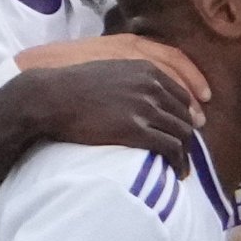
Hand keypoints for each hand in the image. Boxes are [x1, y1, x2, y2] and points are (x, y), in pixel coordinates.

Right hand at [10, 39, 207, 155]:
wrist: (49, 97)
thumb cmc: (72, 85)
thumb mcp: (110, 69)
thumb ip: (134, 79)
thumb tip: (148, 96)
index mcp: (147, 70)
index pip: (183, 95)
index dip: (189, 115)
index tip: (190, 129)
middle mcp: (151, 86)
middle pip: (185, 116)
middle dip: (187, 136)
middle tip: (184, 152)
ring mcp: (144, 107)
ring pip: (182, 134)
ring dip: (185, 153)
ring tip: (181, 166)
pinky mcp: (136, 129)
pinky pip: (170, 148)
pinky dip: (178, 162)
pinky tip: (176, 171)